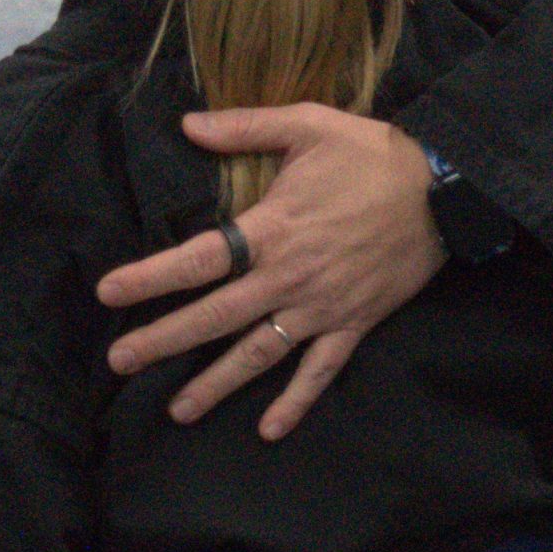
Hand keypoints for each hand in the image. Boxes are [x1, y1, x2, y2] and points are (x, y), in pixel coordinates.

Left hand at [97, 106, 444, 438]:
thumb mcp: (307, 123)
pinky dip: (296, 402)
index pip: (198, 260)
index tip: (108, 293)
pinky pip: (321, 371)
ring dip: (217, 384)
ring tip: (178, 411)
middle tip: (120, 361)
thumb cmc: (371, 152)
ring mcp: (322, 307)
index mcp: (273, 230)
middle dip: (164, 341)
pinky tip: (269, 429)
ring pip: (260, 354)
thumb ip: (244, 126)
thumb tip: (187, 122)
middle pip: (216, 317)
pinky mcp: (354, 322)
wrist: (444, 186)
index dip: (150, 278)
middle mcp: (290, 277)